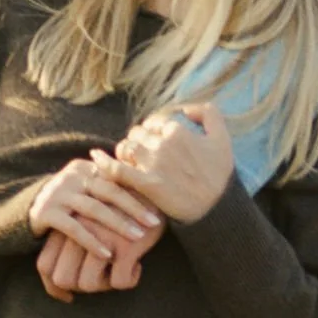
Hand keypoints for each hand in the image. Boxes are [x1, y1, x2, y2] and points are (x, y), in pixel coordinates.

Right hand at [28, 156, 162, 271]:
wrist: (27, 208)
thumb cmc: (68, 200)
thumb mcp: (86, 186)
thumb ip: (108, 183)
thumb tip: (146, 183)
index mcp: (86, 168)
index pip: (117, 178)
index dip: (138, 192)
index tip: (158, 207)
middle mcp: (72, 177)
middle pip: (109, 191)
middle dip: (134, 208)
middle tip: (154, 223)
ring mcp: (58, 194)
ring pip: (94, 209)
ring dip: (118, 224)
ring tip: (138, 237)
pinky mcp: (46, 213)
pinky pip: (74, 228)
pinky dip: (92, 241)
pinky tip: (107, 254)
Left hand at [36, 193, 165, 299]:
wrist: (153, 190)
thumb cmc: (120, 211)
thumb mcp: (90, 222)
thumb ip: (71, 245)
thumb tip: (60, 286)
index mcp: (66, 224)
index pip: (44, 266)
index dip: (53, 287)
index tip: (68, 296)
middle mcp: (78, 230)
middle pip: (63, 279)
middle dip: (80, 287)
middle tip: (101, 279)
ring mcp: (100, 237)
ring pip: (88, 284)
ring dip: (105, 285)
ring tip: (119, 270)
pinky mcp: (124, 244)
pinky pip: (119, 282)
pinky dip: (130, 279)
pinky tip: (137, 265)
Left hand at [107, 102, 233, 221]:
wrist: (216, 208)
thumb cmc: (219, 174)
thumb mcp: (222, 137)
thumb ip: (208, 113)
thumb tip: (185, 109)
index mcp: (178, 131)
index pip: (154, 122)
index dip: (153, 130)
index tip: (155, 140)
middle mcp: (163, 144)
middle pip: (138, 134)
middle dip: (139, 141)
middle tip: (143, 153)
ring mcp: (153, 164)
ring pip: (127, 147)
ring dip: (125, 151)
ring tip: (129, 159)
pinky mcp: (146, 184)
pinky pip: (118, 170)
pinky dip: (104, 163)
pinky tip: (95, 157)